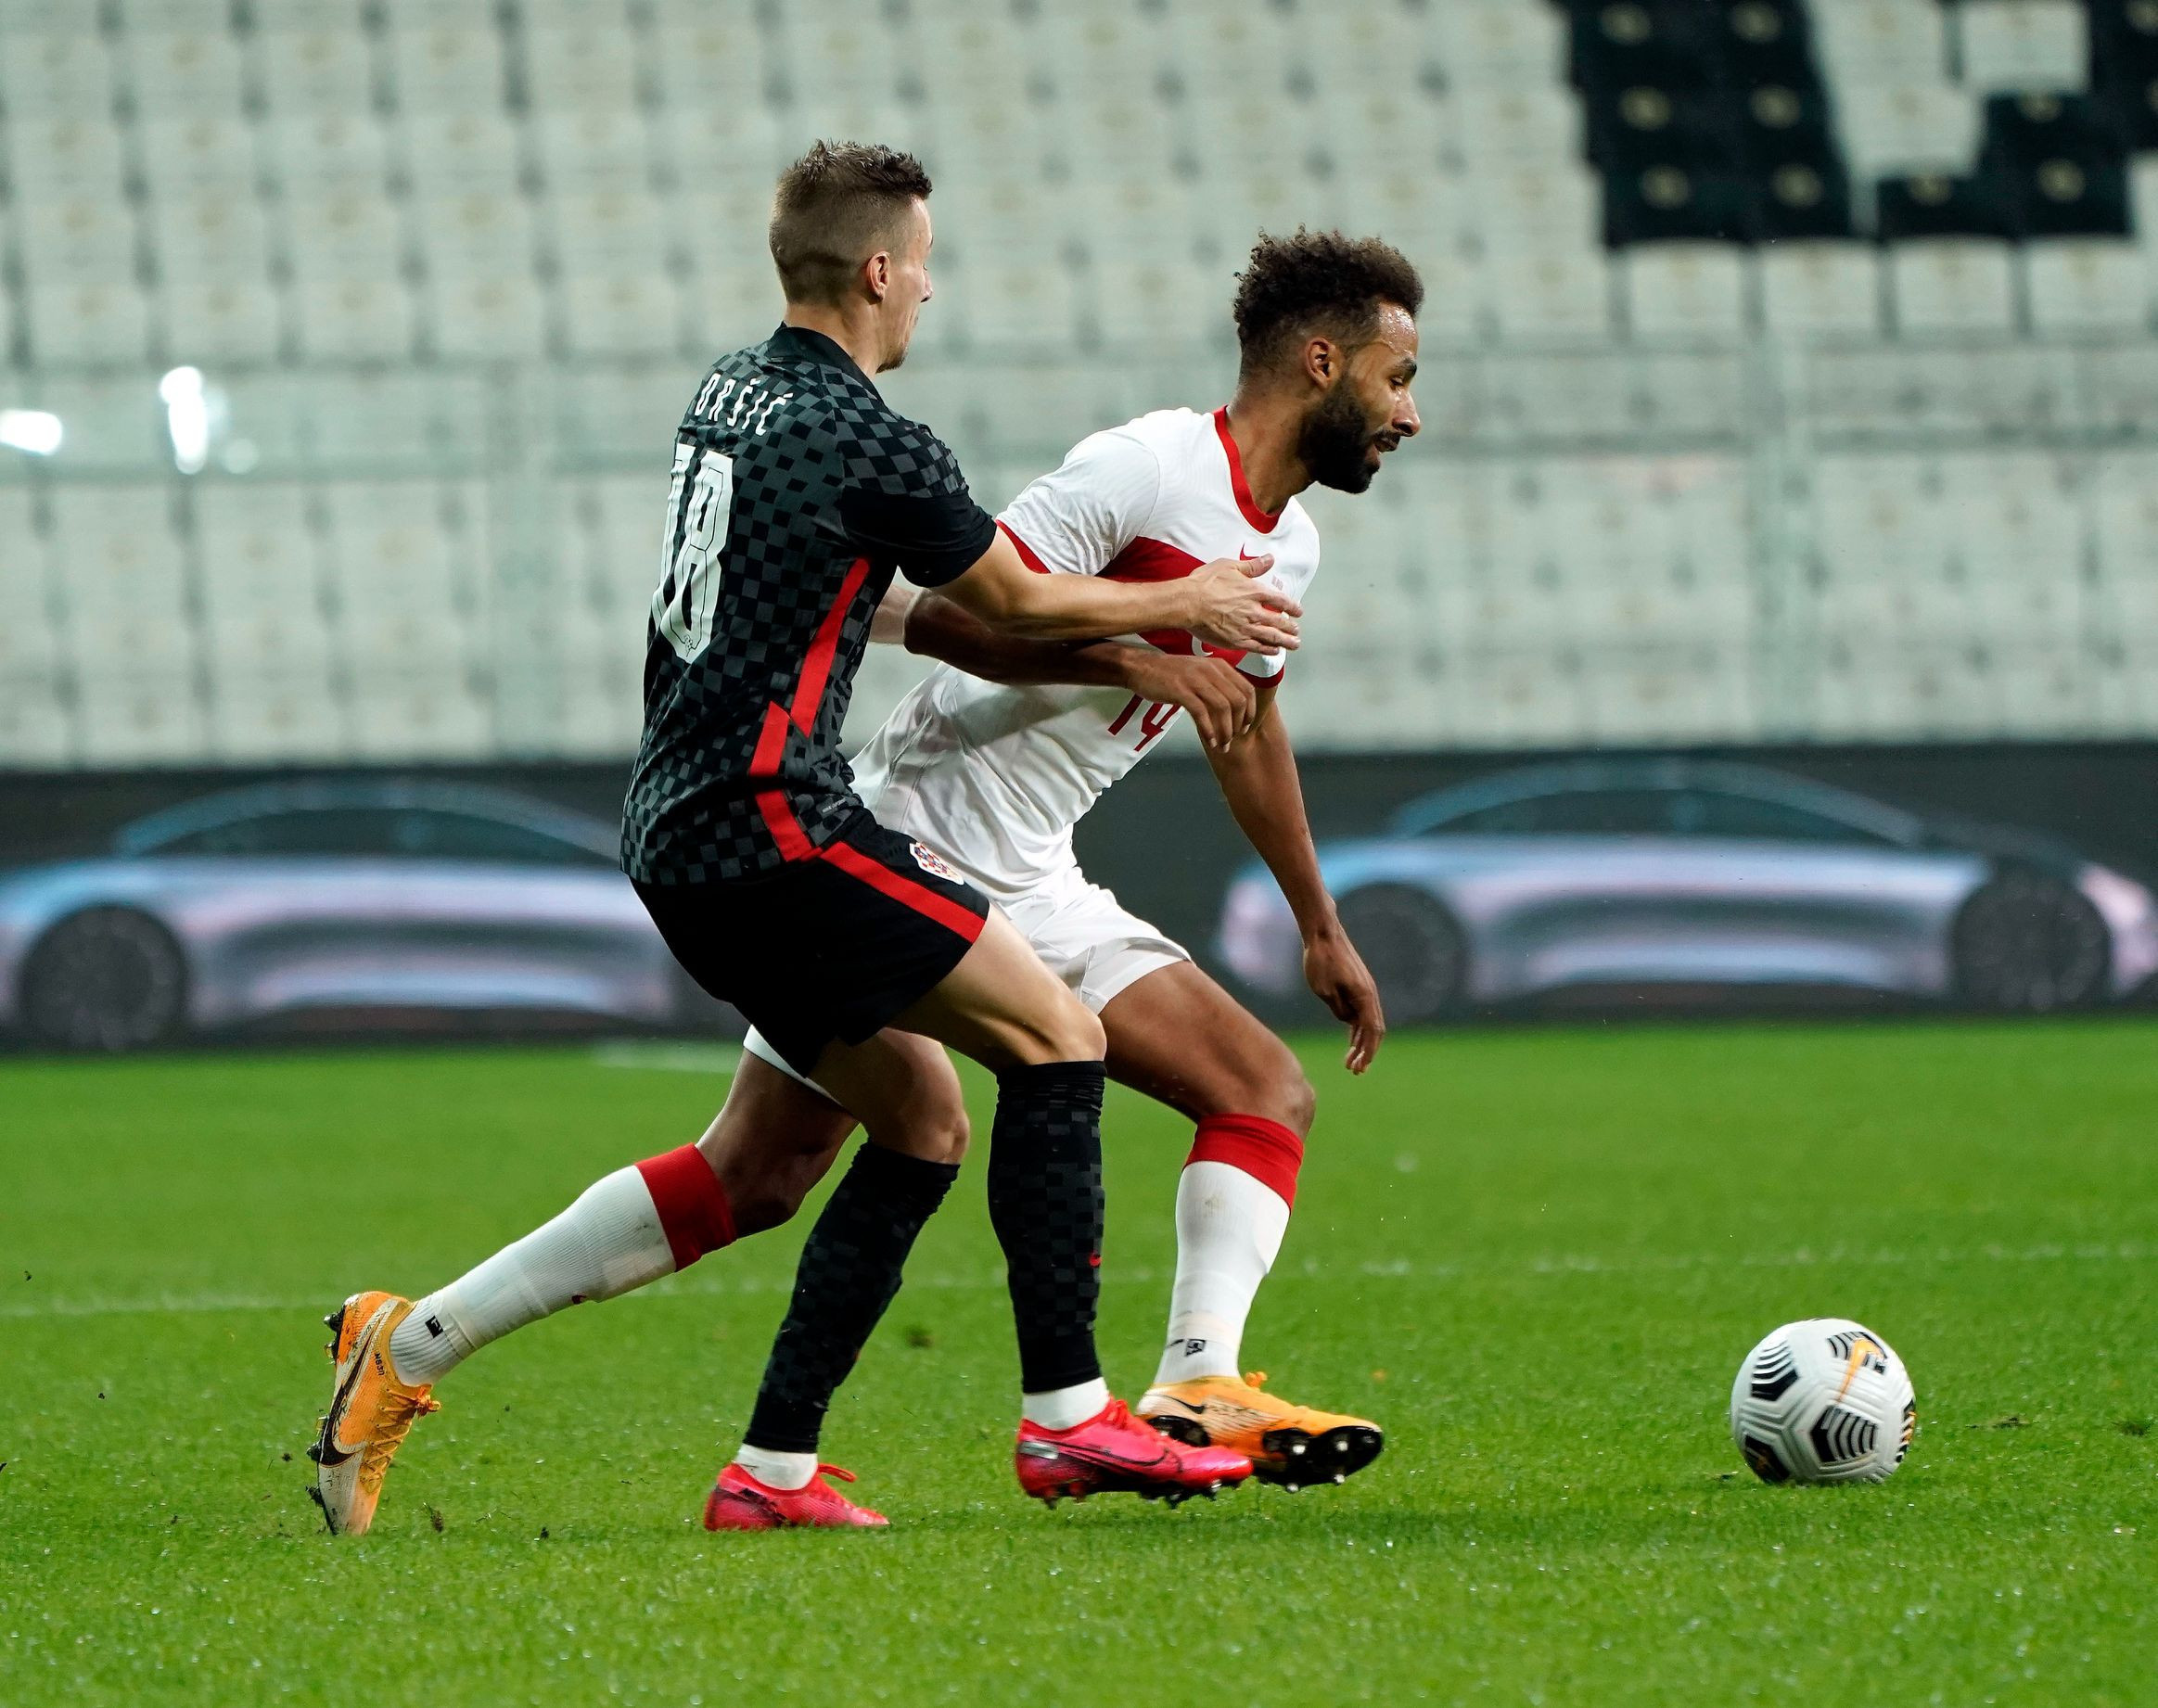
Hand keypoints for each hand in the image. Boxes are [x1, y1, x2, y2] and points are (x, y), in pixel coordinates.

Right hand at [1123, 652, 1258, 749]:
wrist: (1141, 667)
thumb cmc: (1170, 673)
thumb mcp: (1200, 672)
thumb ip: (1217, 684)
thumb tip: (1234, 707)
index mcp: (1219, 666)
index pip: (1247, 689)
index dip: (1251, 711)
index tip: (1246, 727)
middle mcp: (1211, 670)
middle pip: (1238, 700)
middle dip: (1239, 724)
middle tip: (1232, 739)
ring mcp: (1195, 679)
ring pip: (1222, 708)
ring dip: (1225, 731)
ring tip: (1222, 745)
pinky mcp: (1180, 690)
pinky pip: (1201, 713)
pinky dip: (1208, 730)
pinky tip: (1209, 741)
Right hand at [1181, 554, 1300, 655]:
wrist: (1188, 603)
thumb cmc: (1205, 583)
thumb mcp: (1230, 566)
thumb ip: (1252, 566)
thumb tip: (1269, 559)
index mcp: (1255, 592)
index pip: (1281, 601)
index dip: (1292, 607)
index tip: (1297, 611)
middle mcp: (1254, 612)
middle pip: (1280, 622)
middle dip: (1291, 628)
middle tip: (1296, 631)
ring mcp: (1246, 628)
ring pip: (1272, 637)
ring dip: (1286, 641)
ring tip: (1294, 644)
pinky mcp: (1236, 641)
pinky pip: (1257, 648)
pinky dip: (1268, 649)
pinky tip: (1274, 651)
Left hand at [1304, 919, 1384, 1074]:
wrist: (1323, 933)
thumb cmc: (1320, 960)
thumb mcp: (1323, 991)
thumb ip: (1338, 1009)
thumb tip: (1348, 1021)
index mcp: (1365, 996)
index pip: (1371, 1031)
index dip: (1367, 1052)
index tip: (1359, 1068)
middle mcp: (1369, 994)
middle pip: (1374, 1030)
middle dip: (1366, 1052)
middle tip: (1355, 1071)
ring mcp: (1364, 989)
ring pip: (1367, 1022)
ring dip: (1361, 1042)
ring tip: (1350, 1063)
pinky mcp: (1357, 986)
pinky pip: (1360, 1012)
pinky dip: (1356, 1028)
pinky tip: (1350, 1041)